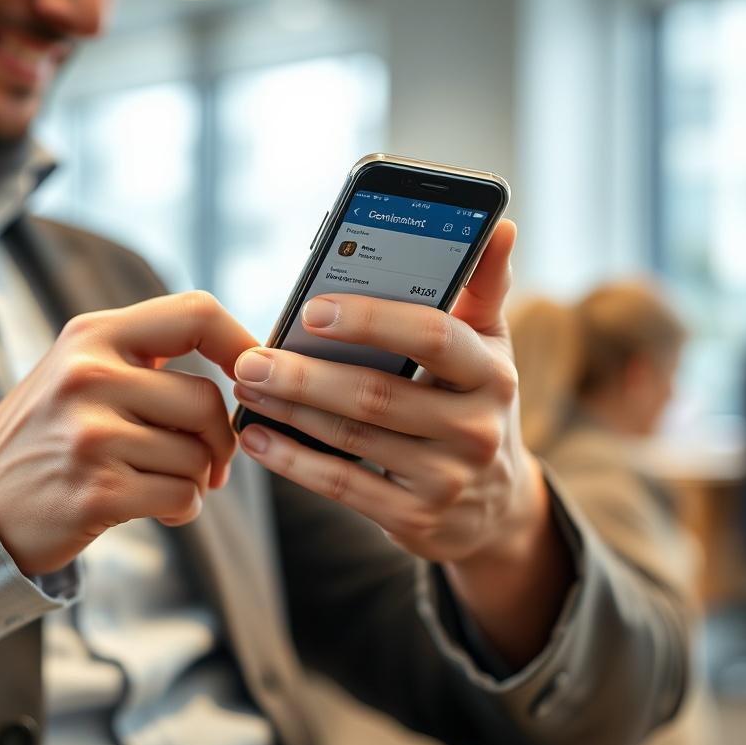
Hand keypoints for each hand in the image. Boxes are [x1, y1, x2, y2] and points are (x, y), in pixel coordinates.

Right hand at [0, 292, 256, 575]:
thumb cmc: (50, 435)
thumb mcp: (81, 371)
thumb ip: (148, 358)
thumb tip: (249, 365)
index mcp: (92, 335)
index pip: (195, 313)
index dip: (242, 343)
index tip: (255, 374)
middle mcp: (89, 375)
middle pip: (207, 398)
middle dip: (220, 439)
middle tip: (210, 461)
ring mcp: (91, 434)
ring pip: (198, 455)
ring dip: (197, 479)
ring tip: (163, 483)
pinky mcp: (98, 491)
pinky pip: (183, 496)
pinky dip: (183, 508)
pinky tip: (157, 508)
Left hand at [232, 221, 570, 663]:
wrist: (494, 506)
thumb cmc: (472, 401)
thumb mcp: (488, 347)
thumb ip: (483, 287)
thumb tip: (500, 225)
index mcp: (491, 373)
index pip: (434, 337)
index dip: (371, 321)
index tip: (311, 309)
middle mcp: (475, 429)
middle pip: (377, 396)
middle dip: (305, 376)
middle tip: (249, 358)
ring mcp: (446, 480)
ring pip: (352, 439)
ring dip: (290, 411)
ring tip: (245, 386)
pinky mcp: (415, 519)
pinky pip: (343, 488)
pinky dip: (294, 462)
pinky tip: (257, 438)